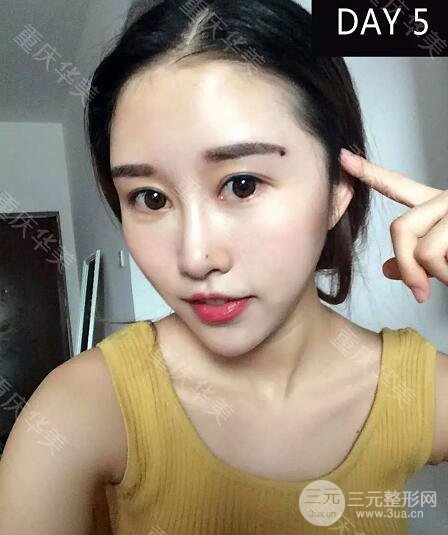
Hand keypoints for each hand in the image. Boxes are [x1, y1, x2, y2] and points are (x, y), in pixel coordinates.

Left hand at [339, 148, 447, 302]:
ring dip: (437, 277)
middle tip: (421, 292)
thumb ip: (416, 258)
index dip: (368, 173)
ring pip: (423, 249)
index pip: (397, 186)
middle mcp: (447, 200)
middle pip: (400, 228)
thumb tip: (386, 270)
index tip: (341, 157)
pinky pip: (441, 259)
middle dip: (407, 267)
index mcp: (438, 205)